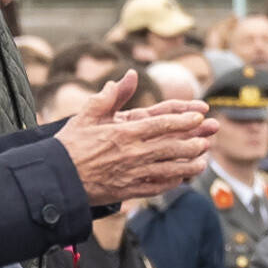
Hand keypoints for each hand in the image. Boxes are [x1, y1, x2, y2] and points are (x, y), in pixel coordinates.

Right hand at [55, 73, 215, 200]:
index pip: (160, 124)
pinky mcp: (131, 191)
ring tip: (204, 159)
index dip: (183, 120)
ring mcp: (133, 174)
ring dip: (190, 164)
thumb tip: (127, 76)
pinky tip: (184, 178)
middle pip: (172, 147)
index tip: (199, 115)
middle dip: (194, 141)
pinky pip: (159, 187)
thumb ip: (108, 96)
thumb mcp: (87, 115)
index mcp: (123, 133)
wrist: (58, 179)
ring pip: (170, 169)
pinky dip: (174, 182)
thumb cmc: (71, 145)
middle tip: (209, 136)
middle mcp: (132, 154)